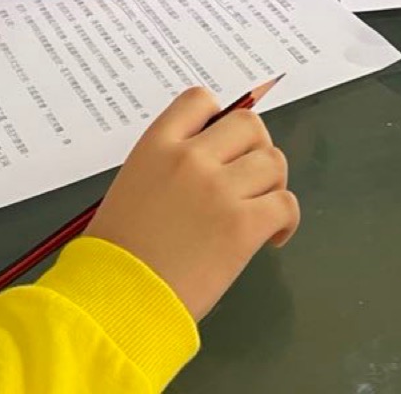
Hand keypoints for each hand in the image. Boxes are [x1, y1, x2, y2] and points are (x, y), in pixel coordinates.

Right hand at [86, 88, 299, 320]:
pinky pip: (285, 203)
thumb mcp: (131, 190)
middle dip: (256, 148)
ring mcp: (219, 189)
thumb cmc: (114, 256)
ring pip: (273, 162)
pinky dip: (286, 219)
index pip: (199, 100)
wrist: (115, 301)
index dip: (219, 117)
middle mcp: (191, 158)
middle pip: (249, 125)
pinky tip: (272, 237)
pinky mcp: (243, 225)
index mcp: (156, 146)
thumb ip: (168, 168)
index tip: (224, 143)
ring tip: (261, 210)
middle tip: (251, 178)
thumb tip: (210, 166)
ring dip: (273, 185)